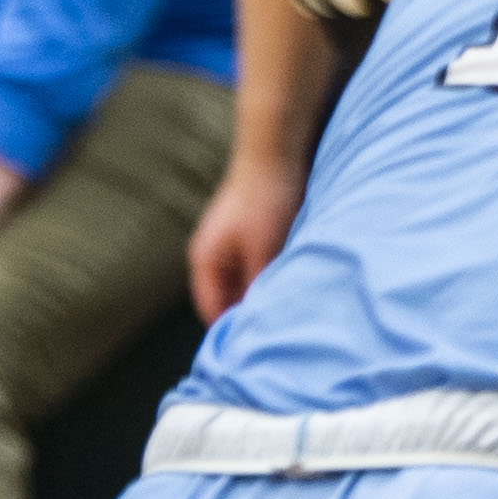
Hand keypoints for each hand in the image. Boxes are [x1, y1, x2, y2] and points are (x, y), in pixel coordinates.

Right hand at [188, 156, 306, 323]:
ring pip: (244, 279)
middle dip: (248, 311)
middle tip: (276, 331)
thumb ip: (257, 285)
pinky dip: (270, 272)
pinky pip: (257, 263)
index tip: (254, 348)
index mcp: (205, 260)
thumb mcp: (264, 249)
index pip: (211, 310)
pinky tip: (292, 277)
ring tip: (287, 306)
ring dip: (262, 290)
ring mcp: (230, 241)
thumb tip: (259, 320)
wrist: (277, 149)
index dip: (231, 330)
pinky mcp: (250, 230)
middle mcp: (212, 253)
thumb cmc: (267, 198)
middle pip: (227, 296)